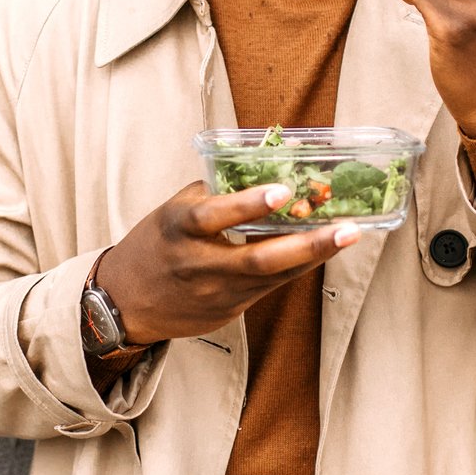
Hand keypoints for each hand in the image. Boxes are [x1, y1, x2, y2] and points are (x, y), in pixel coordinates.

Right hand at [94, 182, 358, 344]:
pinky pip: (270, 287)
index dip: (247, 205)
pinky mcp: (230, 311)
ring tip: (348, 234)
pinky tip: (323, 249)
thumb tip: (270, 164)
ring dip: (314, 255)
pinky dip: (298, 266)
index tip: (282, 190)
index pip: (213, 216)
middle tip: (346, 228)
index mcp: (179, 228)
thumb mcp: (175, 210)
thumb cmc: (157, 243)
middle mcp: (199, 264)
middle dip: (307, 244)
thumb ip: (217, 192)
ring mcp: (217, 293)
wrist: (126, 303)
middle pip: (258, 259)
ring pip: (273, 276)